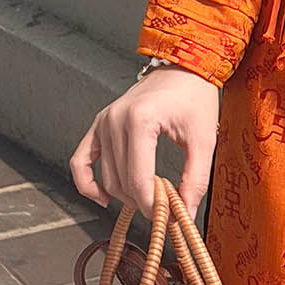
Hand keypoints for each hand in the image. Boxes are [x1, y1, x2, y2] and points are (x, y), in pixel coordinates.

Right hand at [70, 67, 220, 220]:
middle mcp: (114, 120)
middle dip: (143, 201)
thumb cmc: (195, 97)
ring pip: (105, 176)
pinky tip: (103, 198)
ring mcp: (103, 122)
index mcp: (140, 120)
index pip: (137, 179)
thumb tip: (186, 214)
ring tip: (151, 198)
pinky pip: (81, 161)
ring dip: (125, 195)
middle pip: (120, 181)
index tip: (170, 216)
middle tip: (166, 208)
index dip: (152, 205)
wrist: (185, 68)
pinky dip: (87, 183)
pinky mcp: (99, 125)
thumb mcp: (204, 138)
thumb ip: (196, 179)